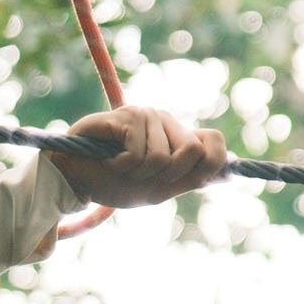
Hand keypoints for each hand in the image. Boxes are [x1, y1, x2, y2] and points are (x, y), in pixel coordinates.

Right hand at [49, 103, 227, 210]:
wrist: (75, 178)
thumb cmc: (116, 182)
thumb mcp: (159, 188)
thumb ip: (191, 180)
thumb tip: (228, 176)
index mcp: (177, 135)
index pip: (213, 141)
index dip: (209, 165)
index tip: (186, 180)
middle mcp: (165, 120)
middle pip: (192, 151)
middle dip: (167, 175)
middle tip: (143, 175)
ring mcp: (145, 115)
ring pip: (162, 158)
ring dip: (138, 174)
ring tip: (120, 167)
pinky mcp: (124, 116)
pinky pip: (138, 154)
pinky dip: (121, 167)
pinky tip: (109, 160)